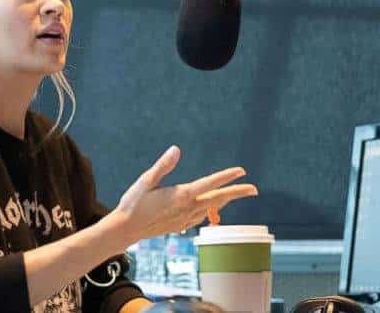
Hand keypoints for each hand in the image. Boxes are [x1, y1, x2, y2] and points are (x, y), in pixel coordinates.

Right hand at [112, 145, 257, 245]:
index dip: (227, 177)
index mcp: (181, 195)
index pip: (210, 184)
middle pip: (218, 199)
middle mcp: (187, 208)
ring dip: (225, 201)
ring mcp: (184, 219)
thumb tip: (176, 149)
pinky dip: (210, 210)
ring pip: (211, 208)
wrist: (125, 229)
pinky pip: (201, 217)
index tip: (242, 171)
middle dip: (237, 193)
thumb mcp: (146, 180)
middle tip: (254, 189)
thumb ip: (163, 165)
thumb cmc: (133, 202)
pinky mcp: (180, 226)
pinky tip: (208, 208)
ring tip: (235, 194)